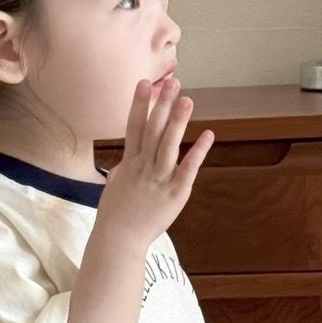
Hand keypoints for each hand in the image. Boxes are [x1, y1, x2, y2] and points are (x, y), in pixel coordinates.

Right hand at [98, 73, 214, 247]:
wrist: (118, 239)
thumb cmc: (115, 215)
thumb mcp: (114, 187)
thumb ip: (122, 172)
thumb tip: (124, 165)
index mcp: (129, 163)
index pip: (134, 127)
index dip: (140, 104)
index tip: (145, 83)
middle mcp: (143, 167)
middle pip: (153, 130)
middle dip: (162, 105)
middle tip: (172, 83)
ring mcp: (159, 180)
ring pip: (168, 145)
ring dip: (177, 121)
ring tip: (187, 100)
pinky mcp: (174, 194)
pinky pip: (187, 169)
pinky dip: (198, 152)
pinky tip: (207, 135)